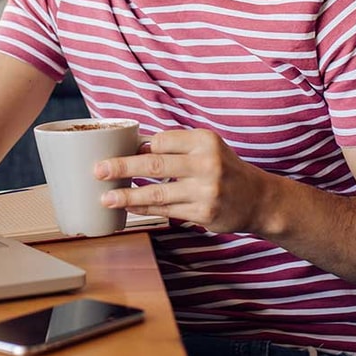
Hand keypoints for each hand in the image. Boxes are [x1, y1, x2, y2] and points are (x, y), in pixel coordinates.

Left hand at [94, 129, 270, 233]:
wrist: (257, 199)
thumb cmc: (222, 167)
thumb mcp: (206, 147)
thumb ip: (174, 145)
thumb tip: (132, 148)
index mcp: (204, 141)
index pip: (161, 141)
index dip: (139, 147)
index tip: (119, 150)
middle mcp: (207, 164)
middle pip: (154, 165)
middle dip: (121, 168)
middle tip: (98, 170)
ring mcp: (206, 191)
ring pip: (156, 193)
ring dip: (127, 196)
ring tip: (105, 197)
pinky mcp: (204, 214)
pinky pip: (165, 210)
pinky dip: (144, 209)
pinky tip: (128, 207)